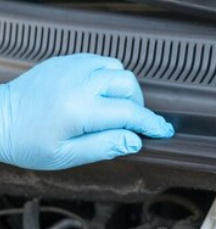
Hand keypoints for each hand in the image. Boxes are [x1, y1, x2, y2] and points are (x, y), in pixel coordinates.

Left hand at [0, 54, 173, 169]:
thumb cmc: (28, 143)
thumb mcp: (68, 156)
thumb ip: (104, 147)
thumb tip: (134, 141)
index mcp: (79, 110)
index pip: (129, 113)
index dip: (150, 124)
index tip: (164, 131)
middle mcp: (78, 82)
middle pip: (128, 85)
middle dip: (138, 106)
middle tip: (134, 125)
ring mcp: (71, 68)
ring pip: (116, 69)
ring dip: (124, 89)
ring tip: (117, 110)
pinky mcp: (65, 62)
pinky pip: (99, 61)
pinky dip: (108, 77)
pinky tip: (102, 95)